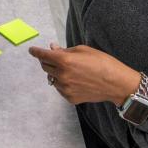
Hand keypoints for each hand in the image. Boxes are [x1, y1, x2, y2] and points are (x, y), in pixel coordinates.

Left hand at [29, 43, 147, 105]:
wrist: (116, 83)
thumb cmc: (102, 62)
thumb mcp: (83, 50)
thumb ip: (65, 50)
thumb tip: (52, 48)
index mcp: (64, 61)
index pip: (42, 55)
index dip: (36, 52)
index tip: (32, 50)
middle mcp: (61, 75)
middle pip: (45, 67)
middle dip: (47, 61)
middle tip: (55, 57)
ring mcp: (65, 89)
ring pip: (52, 78)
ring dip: (56, 73)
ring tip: (71, 70)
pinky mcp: (70, 98)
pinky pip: (60, 88)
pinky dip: (63, 83)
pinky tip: (76, 80)